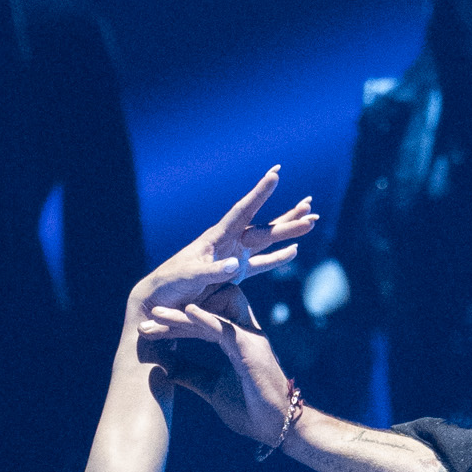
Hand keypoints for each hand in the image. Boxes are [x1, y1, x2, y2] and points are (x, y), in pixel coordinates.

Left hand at [126, 169, 318, 367]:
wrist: (161, 298)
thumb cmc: (170, 283)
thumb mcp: (189, 277)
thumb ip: (211, 271)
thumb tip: (234, 265)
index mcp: (217, 237)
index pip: (243, 210)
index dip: (259, 193)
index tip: (275, 174)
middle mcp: (229, 243)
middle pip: (264, 227)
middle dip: (287, 216)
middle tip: (310, 207)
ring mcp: (234, 256)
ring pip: (268, 241)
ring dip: (288, 232)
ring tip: (310, 221)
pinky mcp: (236, 273)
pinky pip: (262, 264)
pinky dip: (278, 258)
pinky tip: (294, 251)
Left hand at [139, 281, 297, 445]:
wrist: (278, 427)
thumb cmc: (251, 411)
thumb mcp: (212, 390)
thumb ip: (193, 375)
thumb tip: (167, 369)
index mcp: (233, 341)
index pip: (199, 325)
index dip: (174, 325)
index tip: (148, 330)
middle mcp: (241, 333)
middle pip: (203, 314)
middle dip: (173, 316)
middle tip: (145, 320)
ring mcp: (248, 337)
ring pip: (210, 316)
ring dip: (182, 315)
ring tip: (156, 315)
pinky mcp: (251, 346)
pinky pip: (226, 327)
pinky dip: (207, 318)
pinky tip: (188, 312)